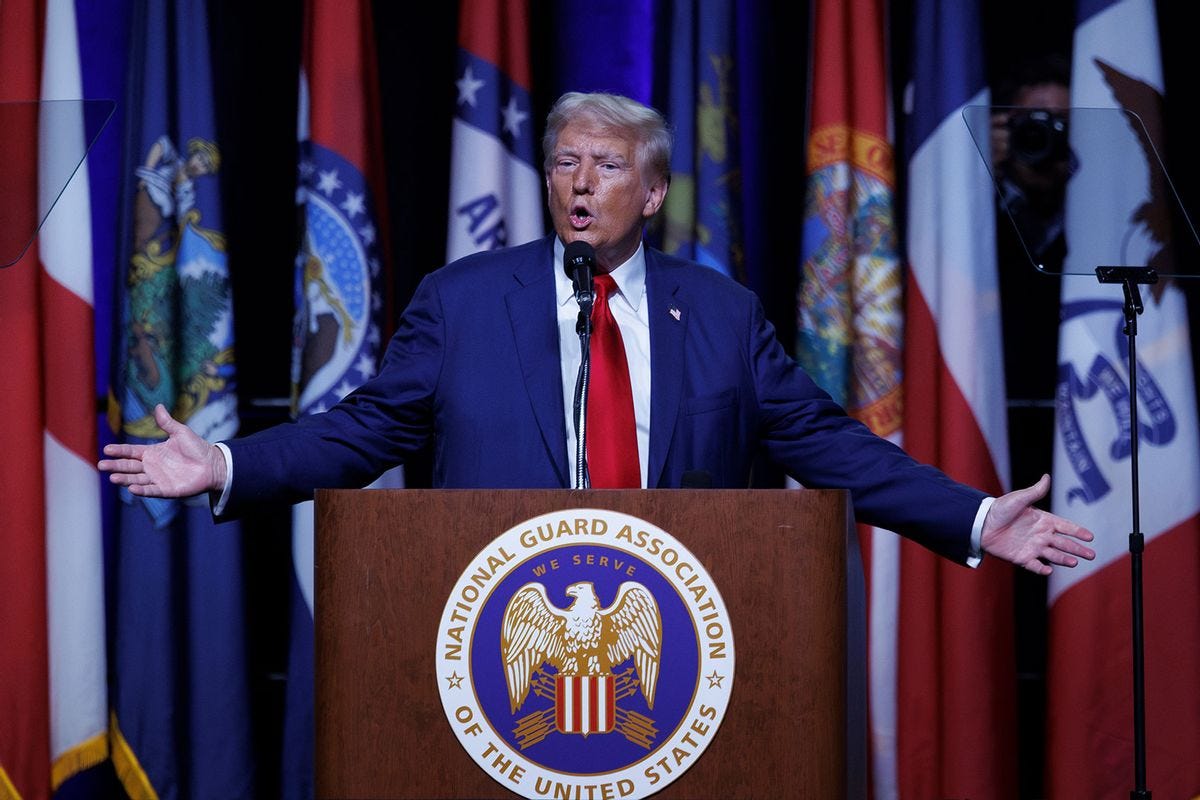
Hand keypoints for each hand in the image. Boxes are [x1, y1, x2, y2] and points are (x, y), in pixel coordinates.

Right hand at [98, 404, 226, 497]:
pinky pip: (152, 491)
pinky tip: (131, 488)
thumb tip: (158, 405)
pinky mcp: (167, 490)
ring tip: (112, 477)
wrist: (213, 464)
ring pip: (137, 479)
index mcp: (152, 452)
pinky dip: (142, 490)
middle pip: (130, 466)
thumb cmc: (197, 448)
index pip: (131, 451)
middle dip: (116, 465)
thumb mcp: (181, 432)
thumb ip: (167, 422)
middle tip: (102, 465)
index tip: (107, 449)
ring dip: (125, 479)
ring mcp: (158, 479)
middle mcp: (152, 467)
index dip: (119, 451)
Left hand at [981, 474, 1095, 574]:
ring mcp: (1032, 547)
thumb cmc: (999, 509)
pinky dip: (1041, 568)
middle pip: (1064, 543)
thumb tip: (1047, 477)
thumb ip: (1035, 492)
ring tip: (1074, 562)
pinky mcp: (1021, 557)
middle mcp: (1040, 535)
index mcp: (1043, 520)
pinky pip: (1034, 565)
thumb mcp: (1018, 499)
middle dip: (1078, 549)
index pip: (1065, 526)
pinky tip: (1049, 570)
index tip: (1090, 536)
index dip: (1077, 531)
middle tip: (1092, 555)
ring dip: (1064, 559)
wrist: (980, 523)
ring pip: (1053, 555)